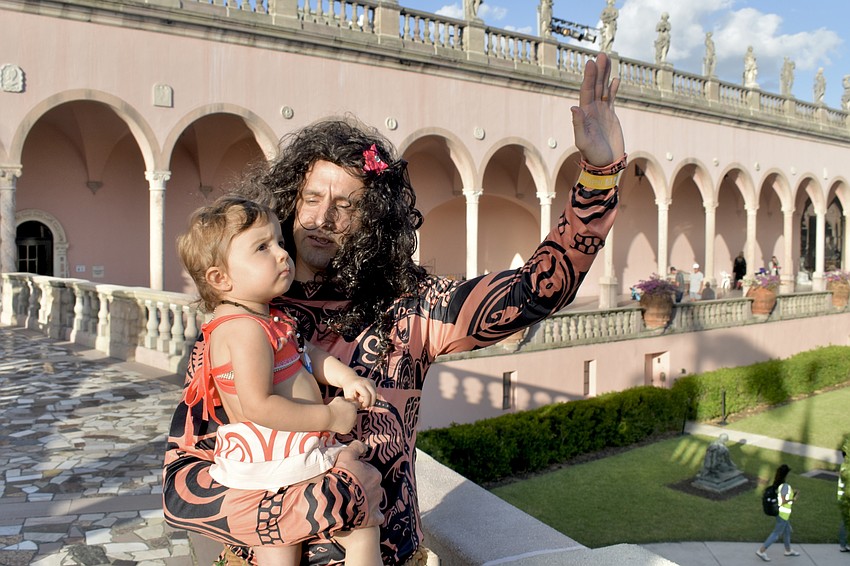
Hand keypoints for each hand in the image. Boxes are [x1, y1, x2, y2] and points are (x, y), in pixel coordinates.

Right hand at [327, 396, 357, 433]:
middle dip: (350, 413)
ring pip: (352, 421)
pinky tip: (338, 423)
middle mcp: (355, 416)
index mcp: (353, 407)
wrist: (326, 418)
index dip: (352, 404)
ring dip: (348, 420)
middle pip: (355, 414)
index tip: (348, 405)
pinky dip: (344, 426)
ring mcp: (352, 424)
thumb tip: (346, 401)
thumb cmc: (331, 408)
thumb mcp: (339, 399)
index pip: (357, 404)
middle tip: (342, 413)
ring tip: (339, 418)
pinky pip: (347, 427)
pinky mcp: (347, 430)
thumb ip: (345, 400)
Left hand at [342, 377, 376, 408]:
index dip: (366, 403)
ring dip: (371, 400)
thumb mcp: (348, 396)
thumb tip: (360, 407)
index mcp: (359, 384)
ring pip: (375, 394)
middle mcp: (366, 381)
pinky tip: (365, 397)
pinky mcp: (373, 382)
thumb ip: (354, 402)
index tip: (362, 406)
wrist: (350, 379)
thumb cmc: (348, 389)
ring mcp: (370, 381)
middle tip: (365, 407)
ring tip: (363, 401)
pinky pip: (375, 392)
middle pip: (373, 394)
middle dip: (371, 403)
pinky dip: (371, 396)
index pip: (367, 395)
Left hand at [571, 52, 624, 166]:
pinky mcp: (610, 116)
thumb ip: (578, 124)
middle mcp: (591, 110)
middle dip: (598, 70)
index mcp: (584, 114)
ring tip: (607, 58)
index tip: (591, 63)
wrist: (605, 164)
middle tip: (601, 54)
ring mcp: (601, 112)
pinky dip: (613, 88)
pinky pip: (611, 98)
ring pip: (603, 89)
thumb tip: (574, 107)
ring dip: (605, 74)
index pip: (586, 91)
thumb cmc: (592, 155)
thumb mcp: (583, 141)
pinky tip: (615, 78)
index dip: (589, 77)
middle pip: (595, 86)